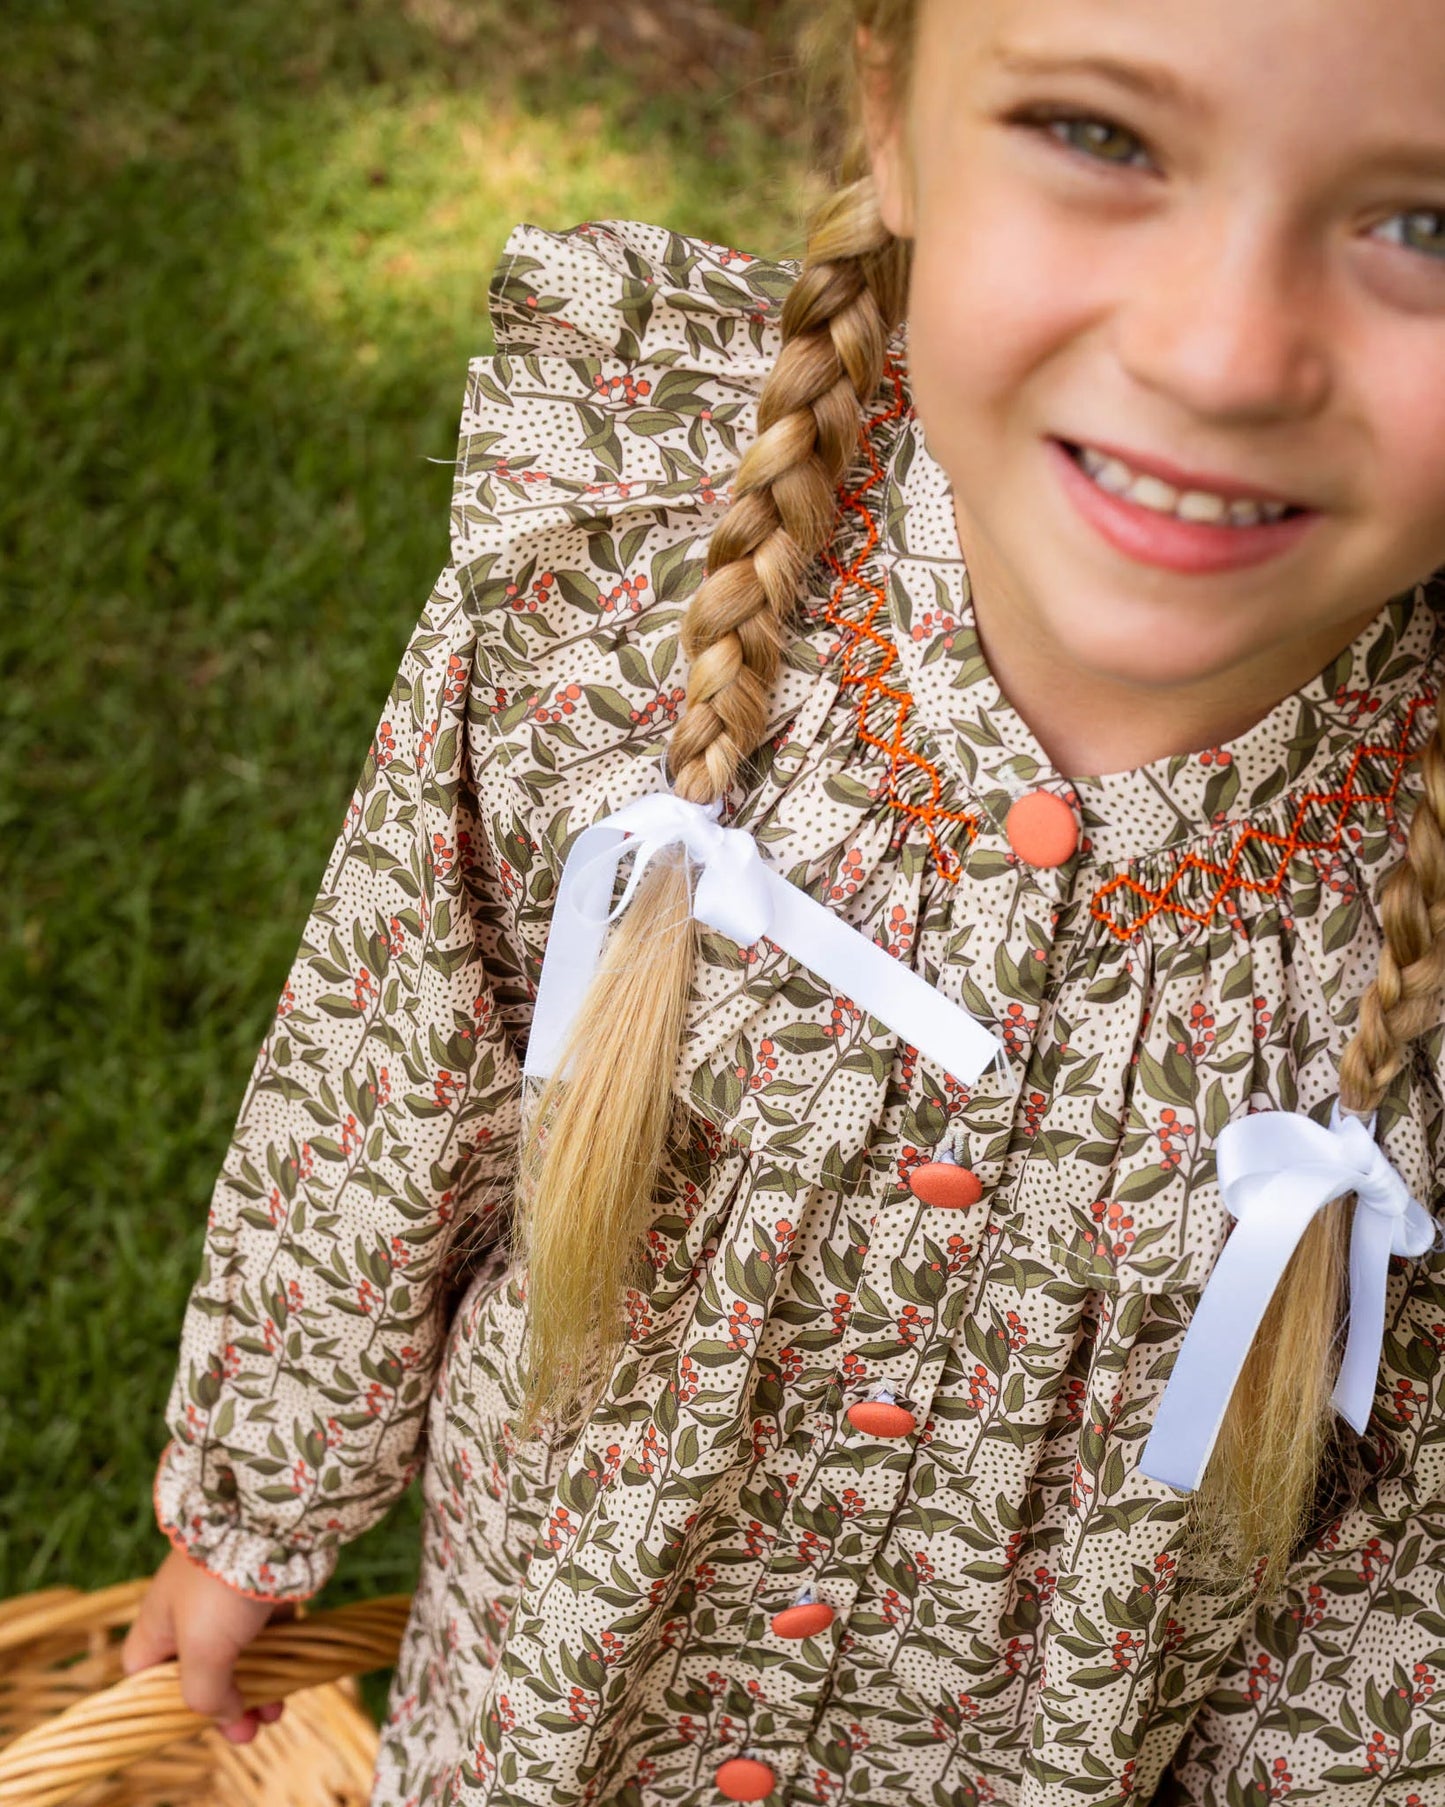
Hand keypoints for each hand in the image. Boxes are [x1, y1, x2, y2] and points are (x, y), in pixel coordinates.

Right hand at [120, 1546, 295, 1742]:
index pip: (143, 1673)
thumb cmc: (221, 1587)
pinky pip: (269, 1632)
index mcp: (159, 1622)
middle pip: (199, 1670)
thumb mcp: (202, 1650)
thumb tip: (227, 1716)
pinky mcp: (266, 1587)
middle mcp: (190, 1610)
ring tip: (275, 1712)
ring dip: (256, 1685)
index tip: (190, 1723)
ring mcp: (229, 1598)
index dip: (161, 1704)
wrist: (270, 1522)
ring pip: (239, 1653)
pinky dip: (278, 1655)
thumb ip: (205, 1693)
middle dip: (224, 1704)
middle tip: (249, 1730)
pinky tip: (292, 1675)